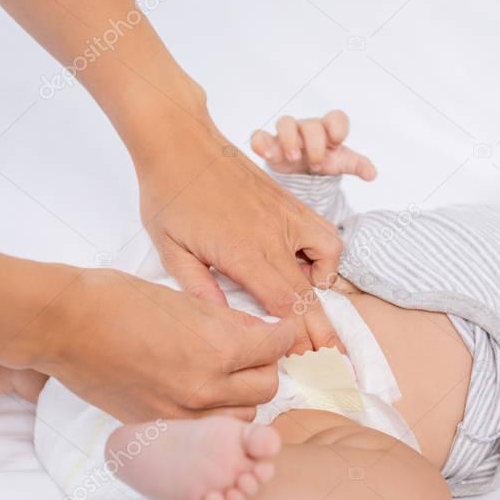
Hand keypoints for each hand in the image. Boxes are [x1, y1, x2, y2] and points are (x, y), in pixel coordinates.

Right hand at [33, 268, 295, 422]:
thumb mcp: (185, 300)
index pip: (276, 347)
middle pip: (267, 387)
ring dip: (242, 396)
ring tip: (226, 376)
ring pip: (242, 416)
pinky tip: (201, 396)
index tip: (280, 330)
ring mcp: (181, 415)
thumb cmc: (117, 301)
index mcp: (217, 350)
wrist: (64, 325)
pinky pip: (205, 430)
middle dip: (265, 365)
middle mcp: (205, 389)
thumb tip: (258, 330)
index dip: (283, 334)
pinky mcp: (158, 427)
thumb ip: (228, 322)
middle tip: (252, 351)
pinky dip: (212, 415)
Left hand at [136, 114, 344, 354]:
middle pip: (311, 292)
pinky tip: (302, 260)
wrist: (178, 141)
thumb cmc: (169, 194)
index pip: (286, 306)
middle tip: (330, 354)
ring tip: (311, 297)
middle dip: (322, 327)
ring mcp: (286, 214)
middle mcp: (274, 235)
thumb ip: (199, 290)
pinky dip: (324, 250)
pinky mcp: (288, 200)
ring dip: (325, 282)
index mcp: (245, 254)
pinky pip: (321, 229)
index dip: (299, 336)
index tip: (304, 358)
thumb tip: (226, 323)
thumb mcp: (170, 250)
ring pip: (329, 254)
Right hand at [250, 110, 376, 179]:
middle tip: (316, 163)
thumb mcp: (342, 163)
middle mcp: (308, 128)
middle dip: (315, 144)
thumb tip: (372, 174)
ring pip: (285, 123)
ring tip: (294, 158)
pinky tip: (267, 155)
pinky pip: (260, 136)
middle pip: (311, 124)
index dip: (337, 127)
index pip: (336, 118)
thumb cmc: (324, 160)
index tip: (336, 142)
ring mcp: (287, 135)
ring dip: (290, 140)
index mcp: (329, 129)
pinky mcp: (270, 144)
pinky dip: (261, 143)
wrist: (302, 171)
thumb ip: (358, 165)